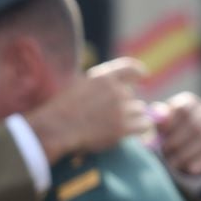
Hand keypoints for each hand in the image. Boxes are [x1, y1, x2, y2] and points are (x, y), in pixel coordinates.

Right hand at [24, 59, 149, 162]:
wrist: (57, 129)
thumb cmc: (61, 110)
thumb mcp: (77, 86)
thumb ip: (96, 84)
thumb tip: (110, 85)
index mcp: (103, 77)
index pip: (129, 69)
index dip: (138, 72)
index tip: (143, 76)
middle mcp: (115, 90)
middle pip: (132, 96)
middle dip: (126, 106)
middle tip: (112, 117)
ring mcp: (120, 109)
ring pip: (140, 110)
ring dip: (133, 118)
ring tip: (118, 126)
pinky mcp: (123, 127)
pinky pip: (144, 125)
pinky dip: (141, 128)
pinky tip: (134, 132)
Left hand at [152, 91, 200, 180]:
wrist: (185, 146)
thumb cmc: (167, 132)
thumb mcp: (159, 124)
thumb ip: (157, 120)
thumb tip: (154, 117)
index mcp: (189, 103)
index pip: (184, 109)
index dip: (172, 122)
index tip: (161, 134)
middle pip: (195, 125)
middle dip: (177, 140)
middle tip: (164, 151)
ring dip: (187, 153)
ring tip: (172, 163)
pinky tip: (190, 168)